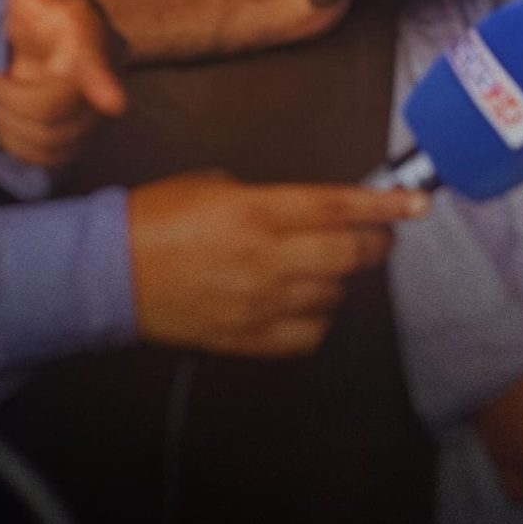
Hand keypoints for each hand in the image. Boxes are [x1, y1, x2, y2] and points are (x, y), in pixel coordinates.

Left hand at [0, 0, 126, 166]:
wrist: (50, 57)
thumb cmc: (46, 19)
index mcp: (90, 47)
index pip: (96, 66)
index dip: (103, 82)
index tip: (112, 102)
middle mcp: (99, 86)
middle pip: (48, 107)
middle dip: (6, 96)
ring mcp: (89, 120)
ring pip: (40, 138)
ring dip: (5, 116)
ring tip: (1, 91)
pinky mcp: (73, 147)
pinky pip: (37, 159)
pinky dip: (11, 139)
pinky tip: (11, 116)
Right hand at [126, 172, 423, 355]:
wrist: (105, 272)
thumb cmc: (158, 218)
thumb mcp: (219, 185)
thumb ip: (273, 199)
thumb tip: (319, 212)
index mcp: (256, 212)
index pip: (339, 207)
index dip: (385, 206)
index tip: (417, 204)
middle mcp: (263, 258)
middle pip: (349, 255)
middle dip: (375, 244)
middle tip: (376, 237)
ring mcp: (255, 303)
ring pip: (334, 297)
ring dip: (342, 282)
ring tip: (325, 269)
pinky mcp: (243, 338)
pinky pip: (307, 337)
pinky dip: (318, 321)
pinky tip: (305, 305)